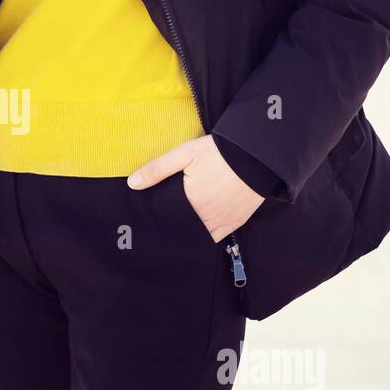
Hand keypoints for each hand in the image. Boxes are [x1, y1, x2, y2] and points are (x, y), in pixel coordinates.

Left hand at [127, 135, 263, 242]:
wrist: (256, 153)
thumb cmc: (218, 152)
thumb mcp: (184, 154)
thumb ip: (157, 169)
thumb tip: (132, 183)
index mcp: (191, 202)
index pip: (168, 222)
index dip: (157, 225)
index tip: (147, 228)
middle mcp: (207, 217)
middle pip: (183, 231)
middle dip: (171, 231)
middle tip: (158, 232)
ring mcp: (223, 222)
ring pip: (199, 237)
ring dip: (189, 236)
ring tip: (176, 232)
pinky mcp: (236, 221)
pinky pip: (217, 237)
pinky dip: (206, 237)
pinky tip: (197, 232)